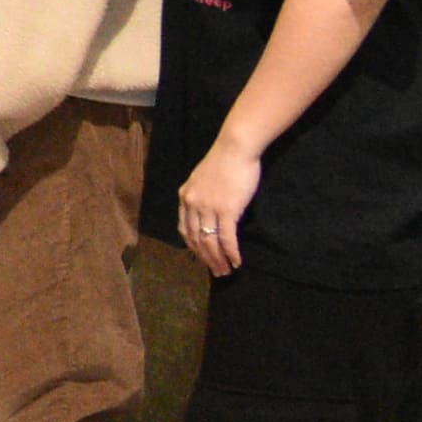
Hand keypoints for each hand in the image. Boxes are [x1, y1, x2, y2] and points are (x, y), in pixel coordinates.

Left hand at [175, 141, 260, 276]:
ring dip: (218, 259)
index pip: (185, 229)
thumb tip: (207, 214)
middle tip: (216, 272)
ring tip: (226, 271)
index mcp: (185, 196)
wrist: (235, 149)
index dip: (193, 247)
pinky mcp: (226, 210)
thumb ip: (201, 197)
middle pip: (196, 239)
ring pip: (210, 241)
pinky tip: (236, 261)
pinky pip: (226, 237)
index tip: (202, 258)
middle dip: (206, 258)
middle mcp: (192, 204)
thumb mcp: (203, 180)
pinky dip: (231, 252)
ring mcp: (208, 207)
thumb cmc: (224, 162)